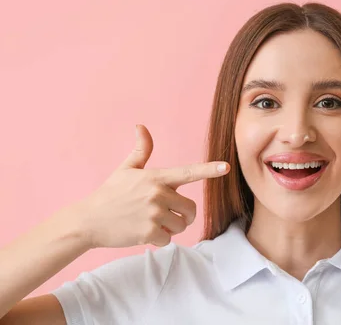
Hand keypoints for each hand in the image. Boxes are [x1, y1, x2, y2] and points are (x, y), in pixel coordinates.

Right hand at [75, 124, 228, 248]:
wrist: (88, 220)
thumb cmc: (110, 194)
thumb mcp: (126, 169)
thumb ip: (141, 150)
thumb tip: (141, 126)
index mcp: (156, 177)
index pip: (188, 172)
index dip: (209, 169)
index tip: (226, 167)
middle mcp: (157, 193)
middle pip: (190, 208)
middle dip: (184, 215)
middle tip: (168, 216)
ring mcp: (154, 213)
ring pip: (182, 225)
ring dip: (172, 228)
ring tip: (153, 223)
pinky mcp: (149, 232)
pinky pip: (168, 239)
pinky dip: (159, 240)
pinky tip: (144, 233)